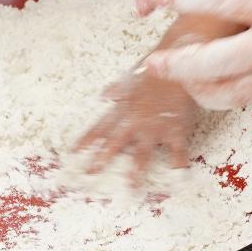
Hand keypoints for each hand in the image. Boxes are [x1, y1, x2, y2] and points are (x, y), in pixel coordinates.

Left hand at [73, 66, 202, 184]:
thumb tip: (103, 95)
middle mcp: (135, 121)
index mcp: (122, 108)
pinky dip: (178, 165)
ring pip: (142, 155)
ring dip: (135, 173)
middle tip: (89, 175)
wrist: (178, 61)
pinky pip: (177, 152)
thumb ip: (116, 88)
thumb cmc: (154, 67)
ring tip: (130, 188)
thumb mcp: (130, 76)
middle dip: (100, 161)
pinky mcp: (176, 130)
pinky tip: (177, 177)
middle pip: (114, 145)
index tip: (73, 153)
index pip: (99, 128)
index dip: (85, 141)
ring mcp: (155, 128)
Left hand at [142, 0, 251, 107]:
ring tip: (188, 84)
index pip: (216, 1)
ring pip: (231, 93)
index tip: (161, 1)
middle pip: (210, 63)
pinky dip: (251, 85)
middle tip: (156, 64)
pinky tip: (245, 76)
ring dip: (203, 90)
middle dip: (176, 66)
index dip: (182, 1)